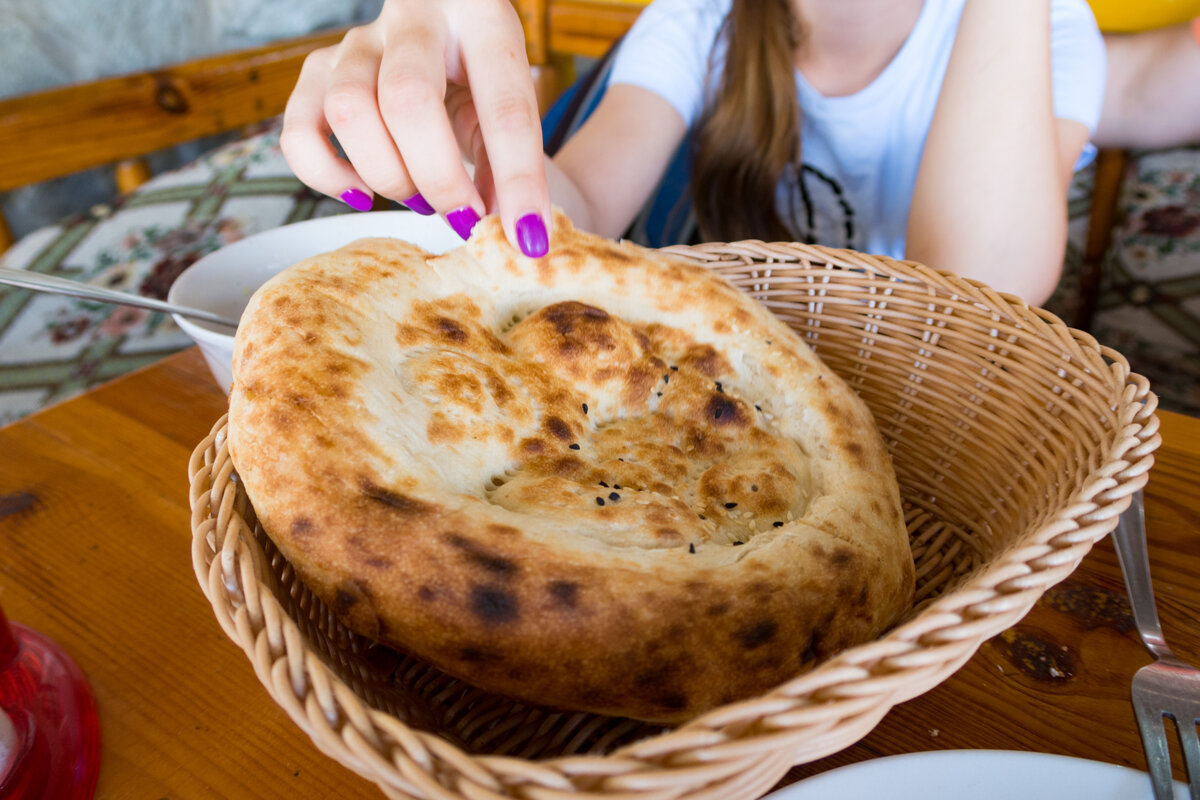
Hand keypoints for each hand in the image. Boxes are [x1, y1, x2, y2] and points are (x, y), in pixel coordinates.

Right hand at [281, 0, 551, 255]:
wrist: (439, 26)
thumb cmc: (477, 76)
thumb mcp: (506, 106)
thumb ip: (507, 164)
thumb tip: (507, 233)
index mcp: (482, 19)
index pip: (503, 105)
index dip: (518, 180)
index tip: (528, 237)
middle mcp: (413, 18)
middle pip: (408, 100)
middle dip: (439, 178)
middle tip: (463, 217)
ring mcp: (358, 41)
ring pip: (348, 111)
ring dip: (388, 175)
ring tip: (419, 197)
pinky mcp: (319, 67)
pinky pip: (299, 130)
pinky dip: (326, 174)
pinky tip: (363, 193)